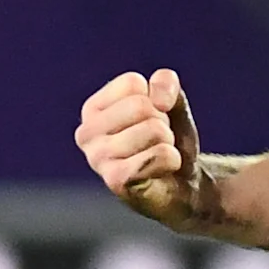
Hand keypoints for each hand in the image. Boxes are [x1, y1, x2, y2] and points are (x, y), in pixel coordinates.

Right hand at [76, 67, 214, 230]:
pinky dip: (172, 160)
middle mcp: (86, 133)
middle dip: (162, 122)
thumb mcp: (171, 103)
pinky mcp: (115, 180)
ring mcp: (97, 158)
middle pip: (141, 106)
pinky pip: (160, 155)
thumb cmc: (169, 141)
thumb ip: (166, 84)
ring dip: (168, 143)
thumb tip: (158, 100)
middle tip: (158, 142)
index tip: (153, 119)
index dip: (155, 99)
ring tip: (158, 156)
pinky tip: (161, 171)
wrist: (181, 185)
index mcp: (92, 109)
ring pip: (153, 130)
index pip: (132, 84)